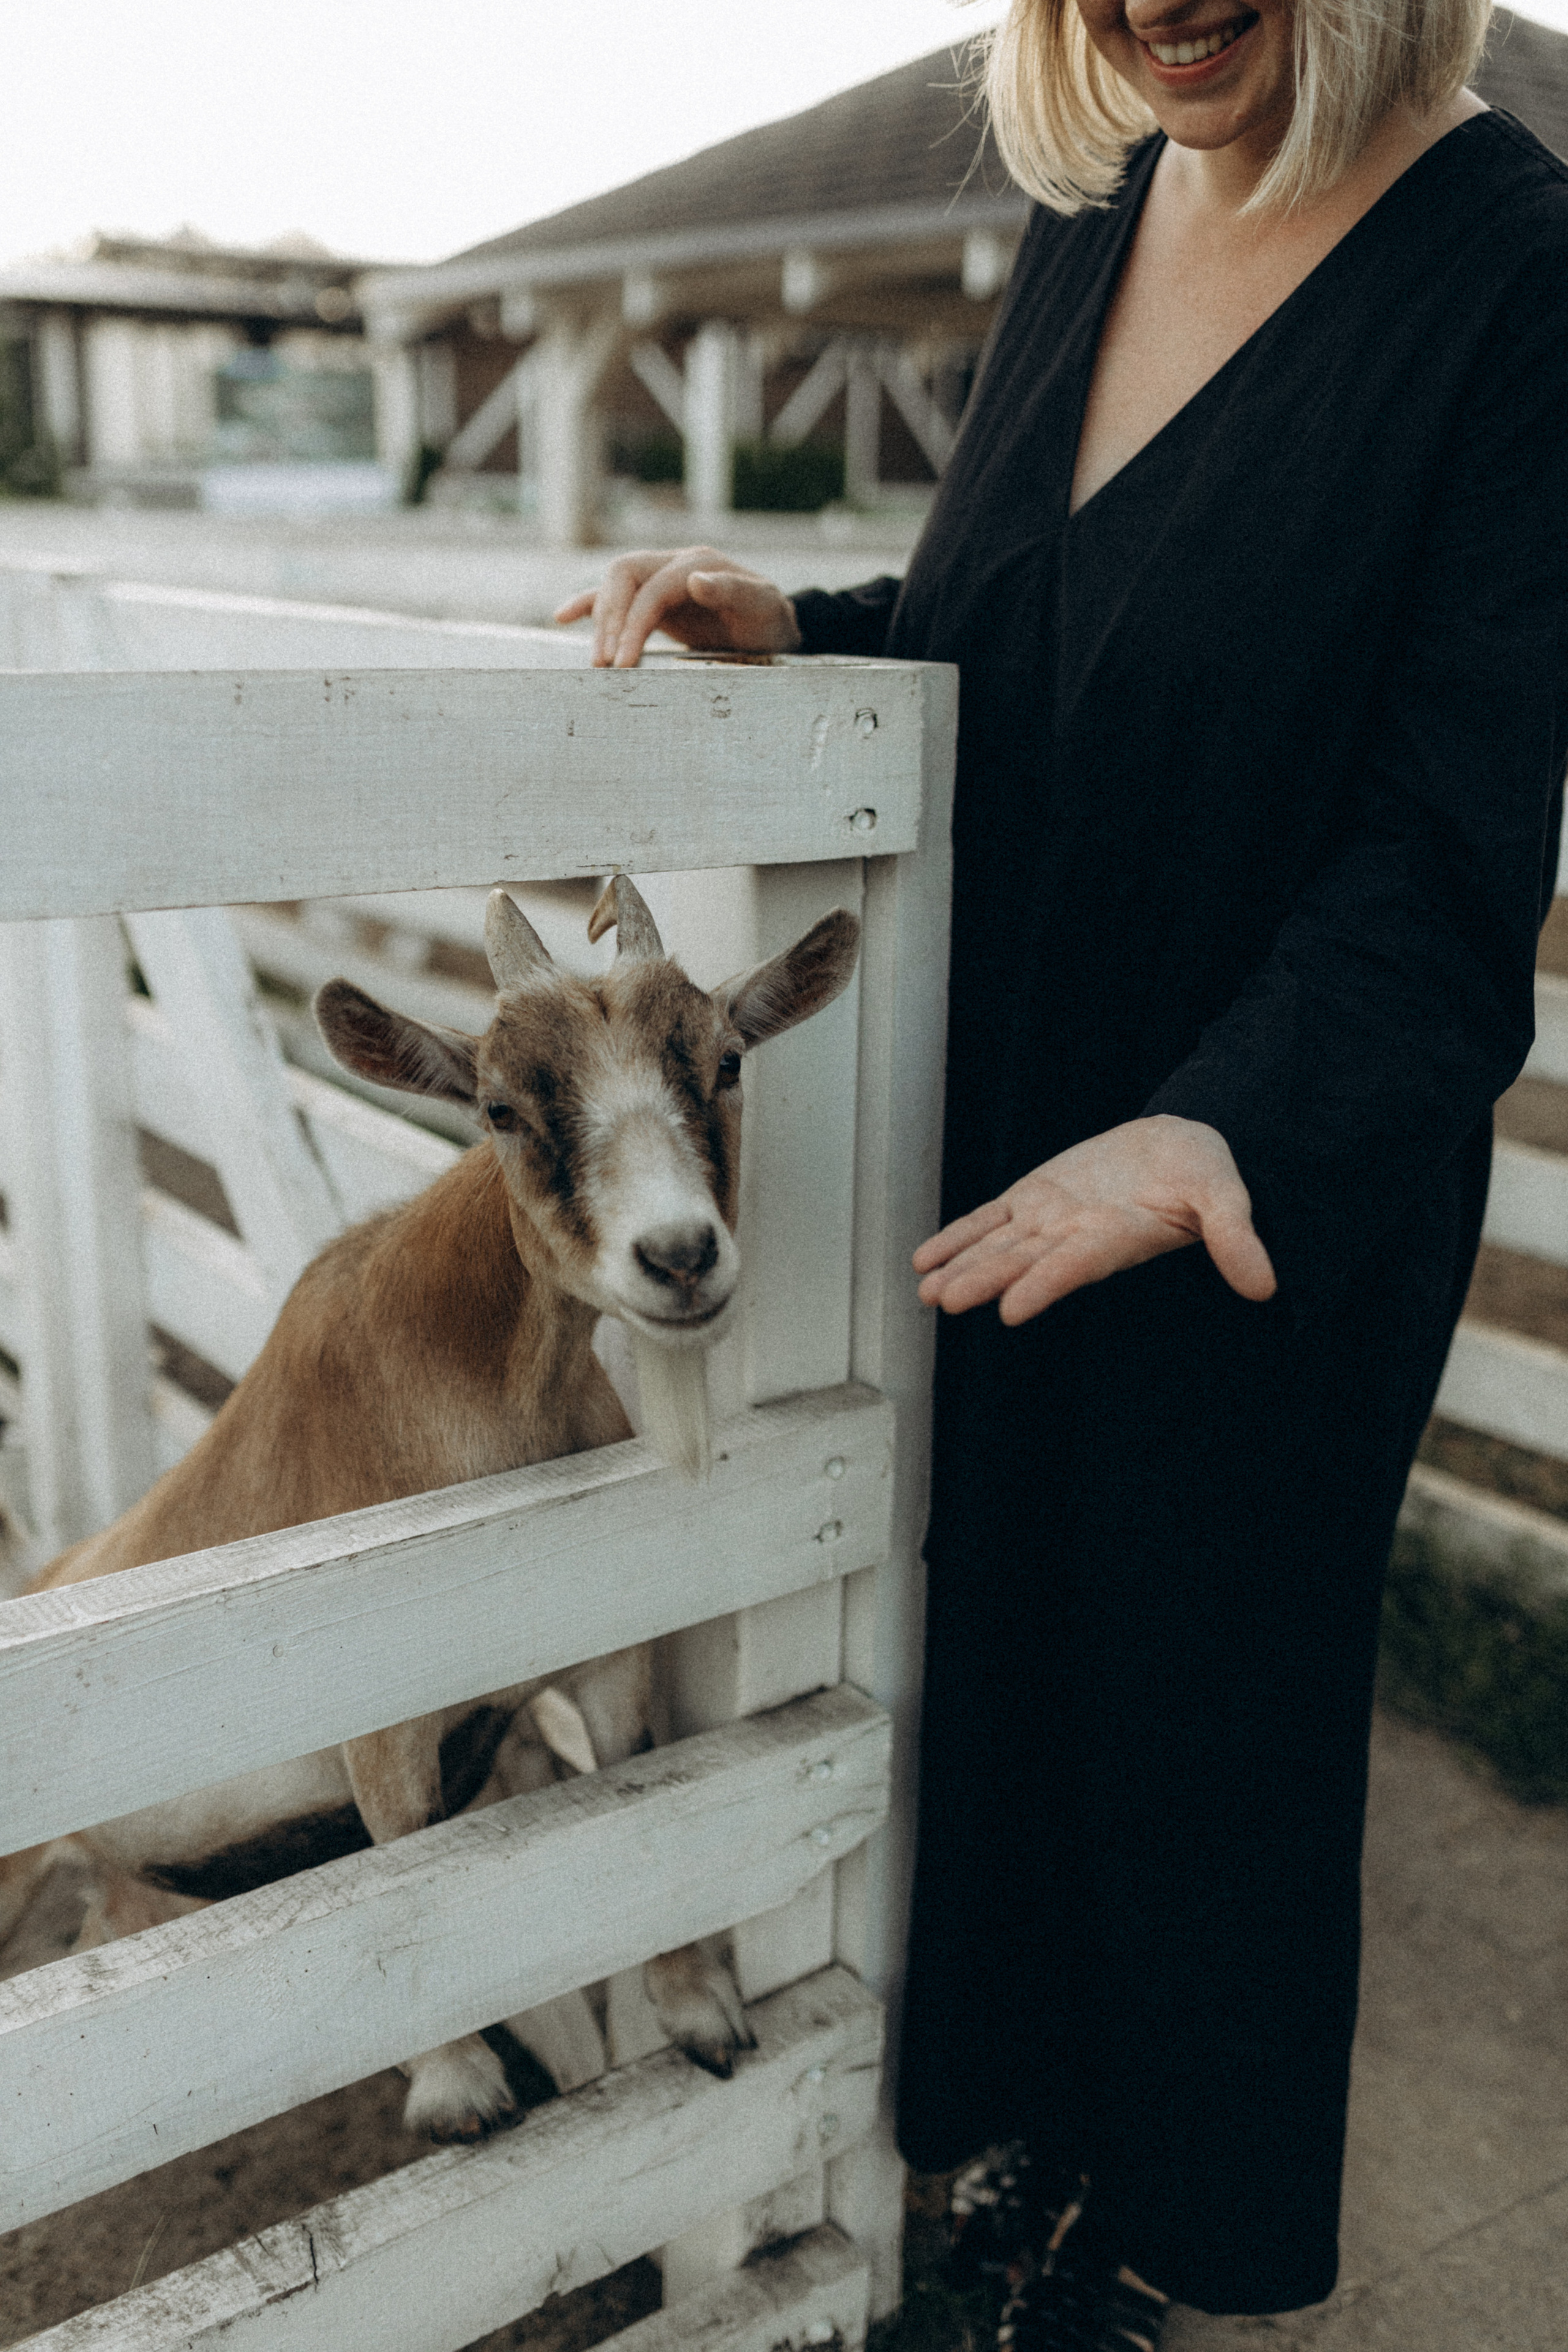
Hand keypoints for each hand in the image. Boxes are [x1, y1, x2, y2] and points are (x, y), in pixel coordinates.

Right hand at [554, 546, 801, 667]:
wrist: (775, 628)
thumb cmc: (770, 622)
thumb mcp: (762, 608)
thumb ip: (733, 591)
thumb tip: (696, 579)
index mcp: (699, 563)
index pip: (651, 588)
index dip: (634, 623)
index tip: (623, 662)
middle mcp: (676, 564)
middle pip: (623, 577)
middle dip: (610, 620)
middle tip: (606, 664)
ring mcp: (662, 578)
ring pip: (615, 587)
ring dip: (600, 621)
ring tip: (597, 661)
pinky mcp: (654, 598)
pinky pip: (614, 596)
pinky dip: (588, 604)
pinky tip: (563, 616)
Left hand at [914, 1115, 1276, 1325]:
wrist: (1180, 1147)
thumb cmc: (1204, 1174)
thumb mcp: (1225, 1197)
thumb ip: (1235, 1237)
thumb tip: (1265, 1286)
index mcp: (1117, 1238)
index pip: (1075, 1265)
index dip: (1043, 1285)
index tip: (1010, 1308)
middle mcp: (1076, 1236)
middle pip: (1024, 1261)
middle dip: (983, 1279)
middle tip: (945, 1301)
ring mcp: (1051, 1219)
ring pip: (999, 1245)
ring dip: (961, 1265)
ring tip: (925, 1290)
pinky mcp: (1035, 1198)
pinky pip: (989, 1218)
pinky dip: (958, 1235)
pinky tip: (924, 1257)